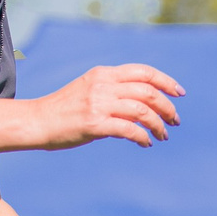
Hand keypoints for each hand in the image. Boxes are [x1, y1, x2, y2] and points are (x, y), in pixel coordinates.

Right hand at [32, 64, 183, 149]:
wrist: (37, 121)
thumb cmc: (64, 110)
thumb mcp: (89, 89)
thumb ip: (113, 90)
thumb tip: (142, 101)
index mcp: (103, 73)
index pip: (143, 72)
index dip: (165, 81)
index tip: (179, 93)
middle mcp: (103, 85)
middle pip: (148, 91)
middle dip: (167, 106)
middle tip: (175, 120)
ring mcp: (99, 104)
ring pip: (142, 111)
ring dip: (158, 124)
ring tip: (163, 135)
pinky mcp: (95, 124)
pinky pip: (129, 130)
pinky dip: (143, 137)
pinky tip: (146, 143)